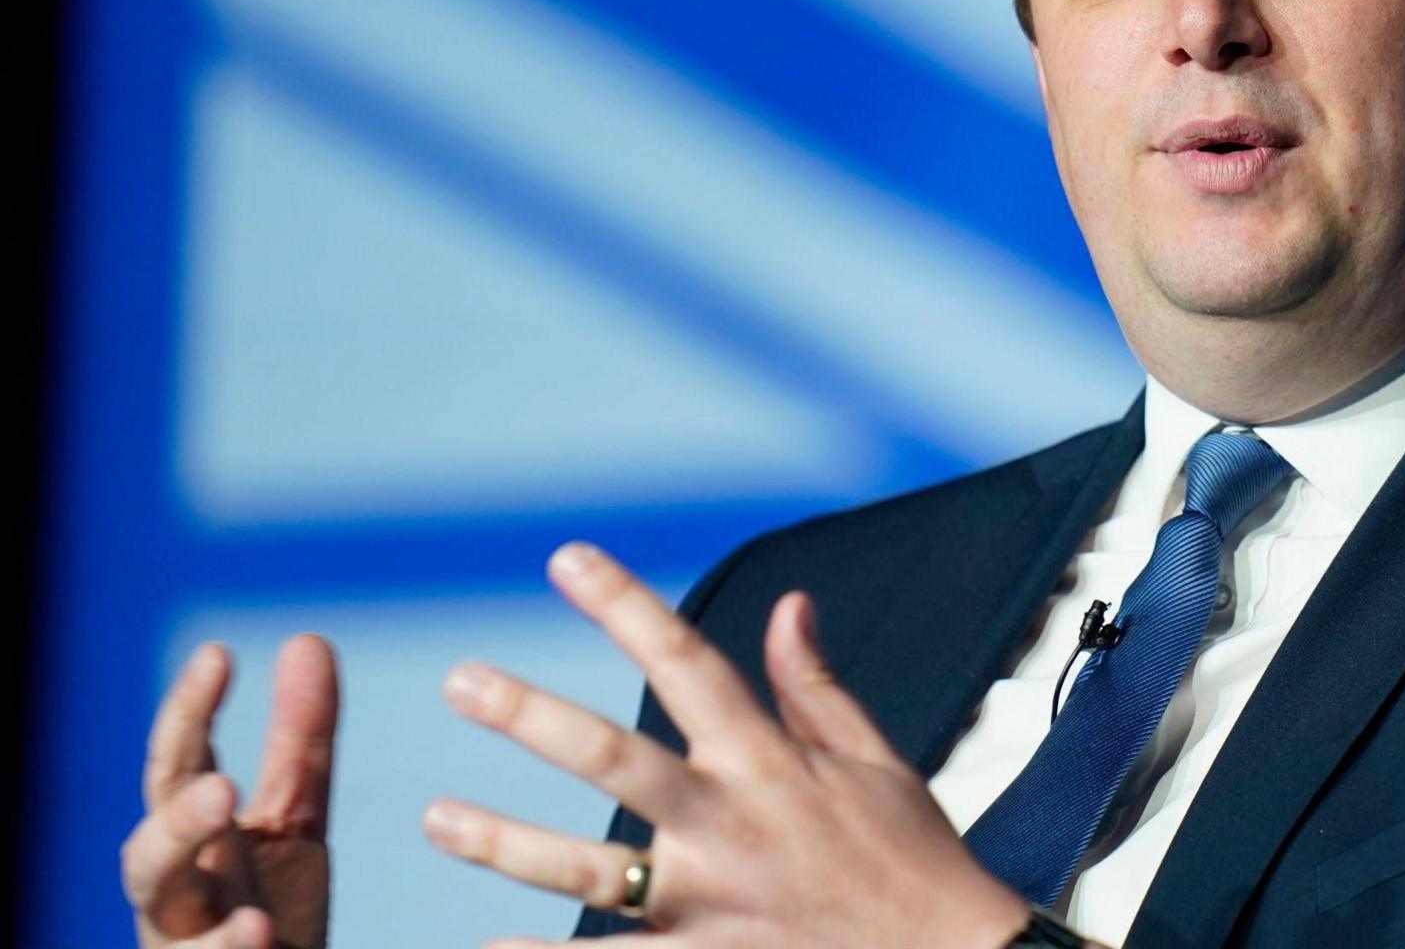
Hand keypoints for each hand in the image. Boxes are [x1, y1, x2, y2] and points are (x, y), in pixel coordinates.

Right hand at [123, 635, 339, 948]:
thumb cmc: (267, 908)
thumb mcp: (291, 819)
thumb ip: (299, 741)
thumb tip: (307, 638)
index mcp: (193, 838)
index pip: (179, 766)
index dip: (190, 712)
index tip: (219, 654)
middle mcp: (175, 891)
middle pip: (151, 851)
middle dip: (177, 819)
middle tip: (219, 787)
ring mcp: (184, 942)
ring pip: (159, 909)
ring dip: (187, 882)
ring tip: (227, 846)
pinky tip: (257, 930)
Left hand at [425, 542, 1035, 948]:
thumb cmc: (912, 859)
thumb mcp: (874, 760)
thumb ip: (814, 687)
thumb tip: (788, 603)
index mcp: (770, 759)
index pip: (687, 662)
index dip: (625, 607)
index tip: (567, 559)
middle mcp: (730, 823)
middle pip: (615, 759)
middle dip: (533, 718)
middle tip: (461, 681)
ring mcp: (710, 900)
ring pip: (588, 871)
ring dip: (506, 844)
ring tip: (436, 818)